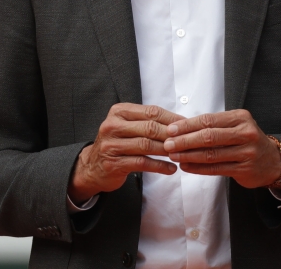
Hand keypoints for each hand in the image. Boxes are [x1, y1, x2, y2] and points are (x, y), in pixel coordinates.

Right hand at [68, 104, 183, 203]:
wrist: (93, 166)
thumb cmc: (117, 144)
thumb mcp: (127, 127)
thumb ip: (147, 122)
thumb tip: (179, 123)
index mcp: (118, 112)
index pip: (150, 111)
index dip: (171, 118)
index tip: (187, 126)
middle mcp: (112, 126)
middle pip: (149, 127)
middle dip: (171, 135)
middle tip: (187, 142)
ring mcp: (111, 145)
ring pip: (146, 145)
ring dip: (167, 151)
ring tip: (181, 155)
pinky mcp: (114, 163)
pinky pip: (142, 163)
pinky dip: (159, 166)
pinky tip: (171, 169)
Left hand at [163, 110, 280, 189]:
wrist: (272, 161)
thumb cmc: (246, 140)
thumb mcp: (234, 125)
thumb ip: (213, 125)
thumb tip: (180, 128)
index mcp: (240, 118)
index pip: (208, 120)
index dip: (187, 125)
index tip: (170, 130)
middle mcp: (246, 133)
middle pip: (209, 137)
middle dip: (185, 141)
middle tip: (167, 144)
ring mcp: (247, 152)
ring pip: (211, 154)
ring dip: (189, 156)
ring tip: (173, 156)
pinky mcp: (245, 169)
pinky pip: (216, 169)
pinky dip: (198, 168)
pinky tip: (186, 167)